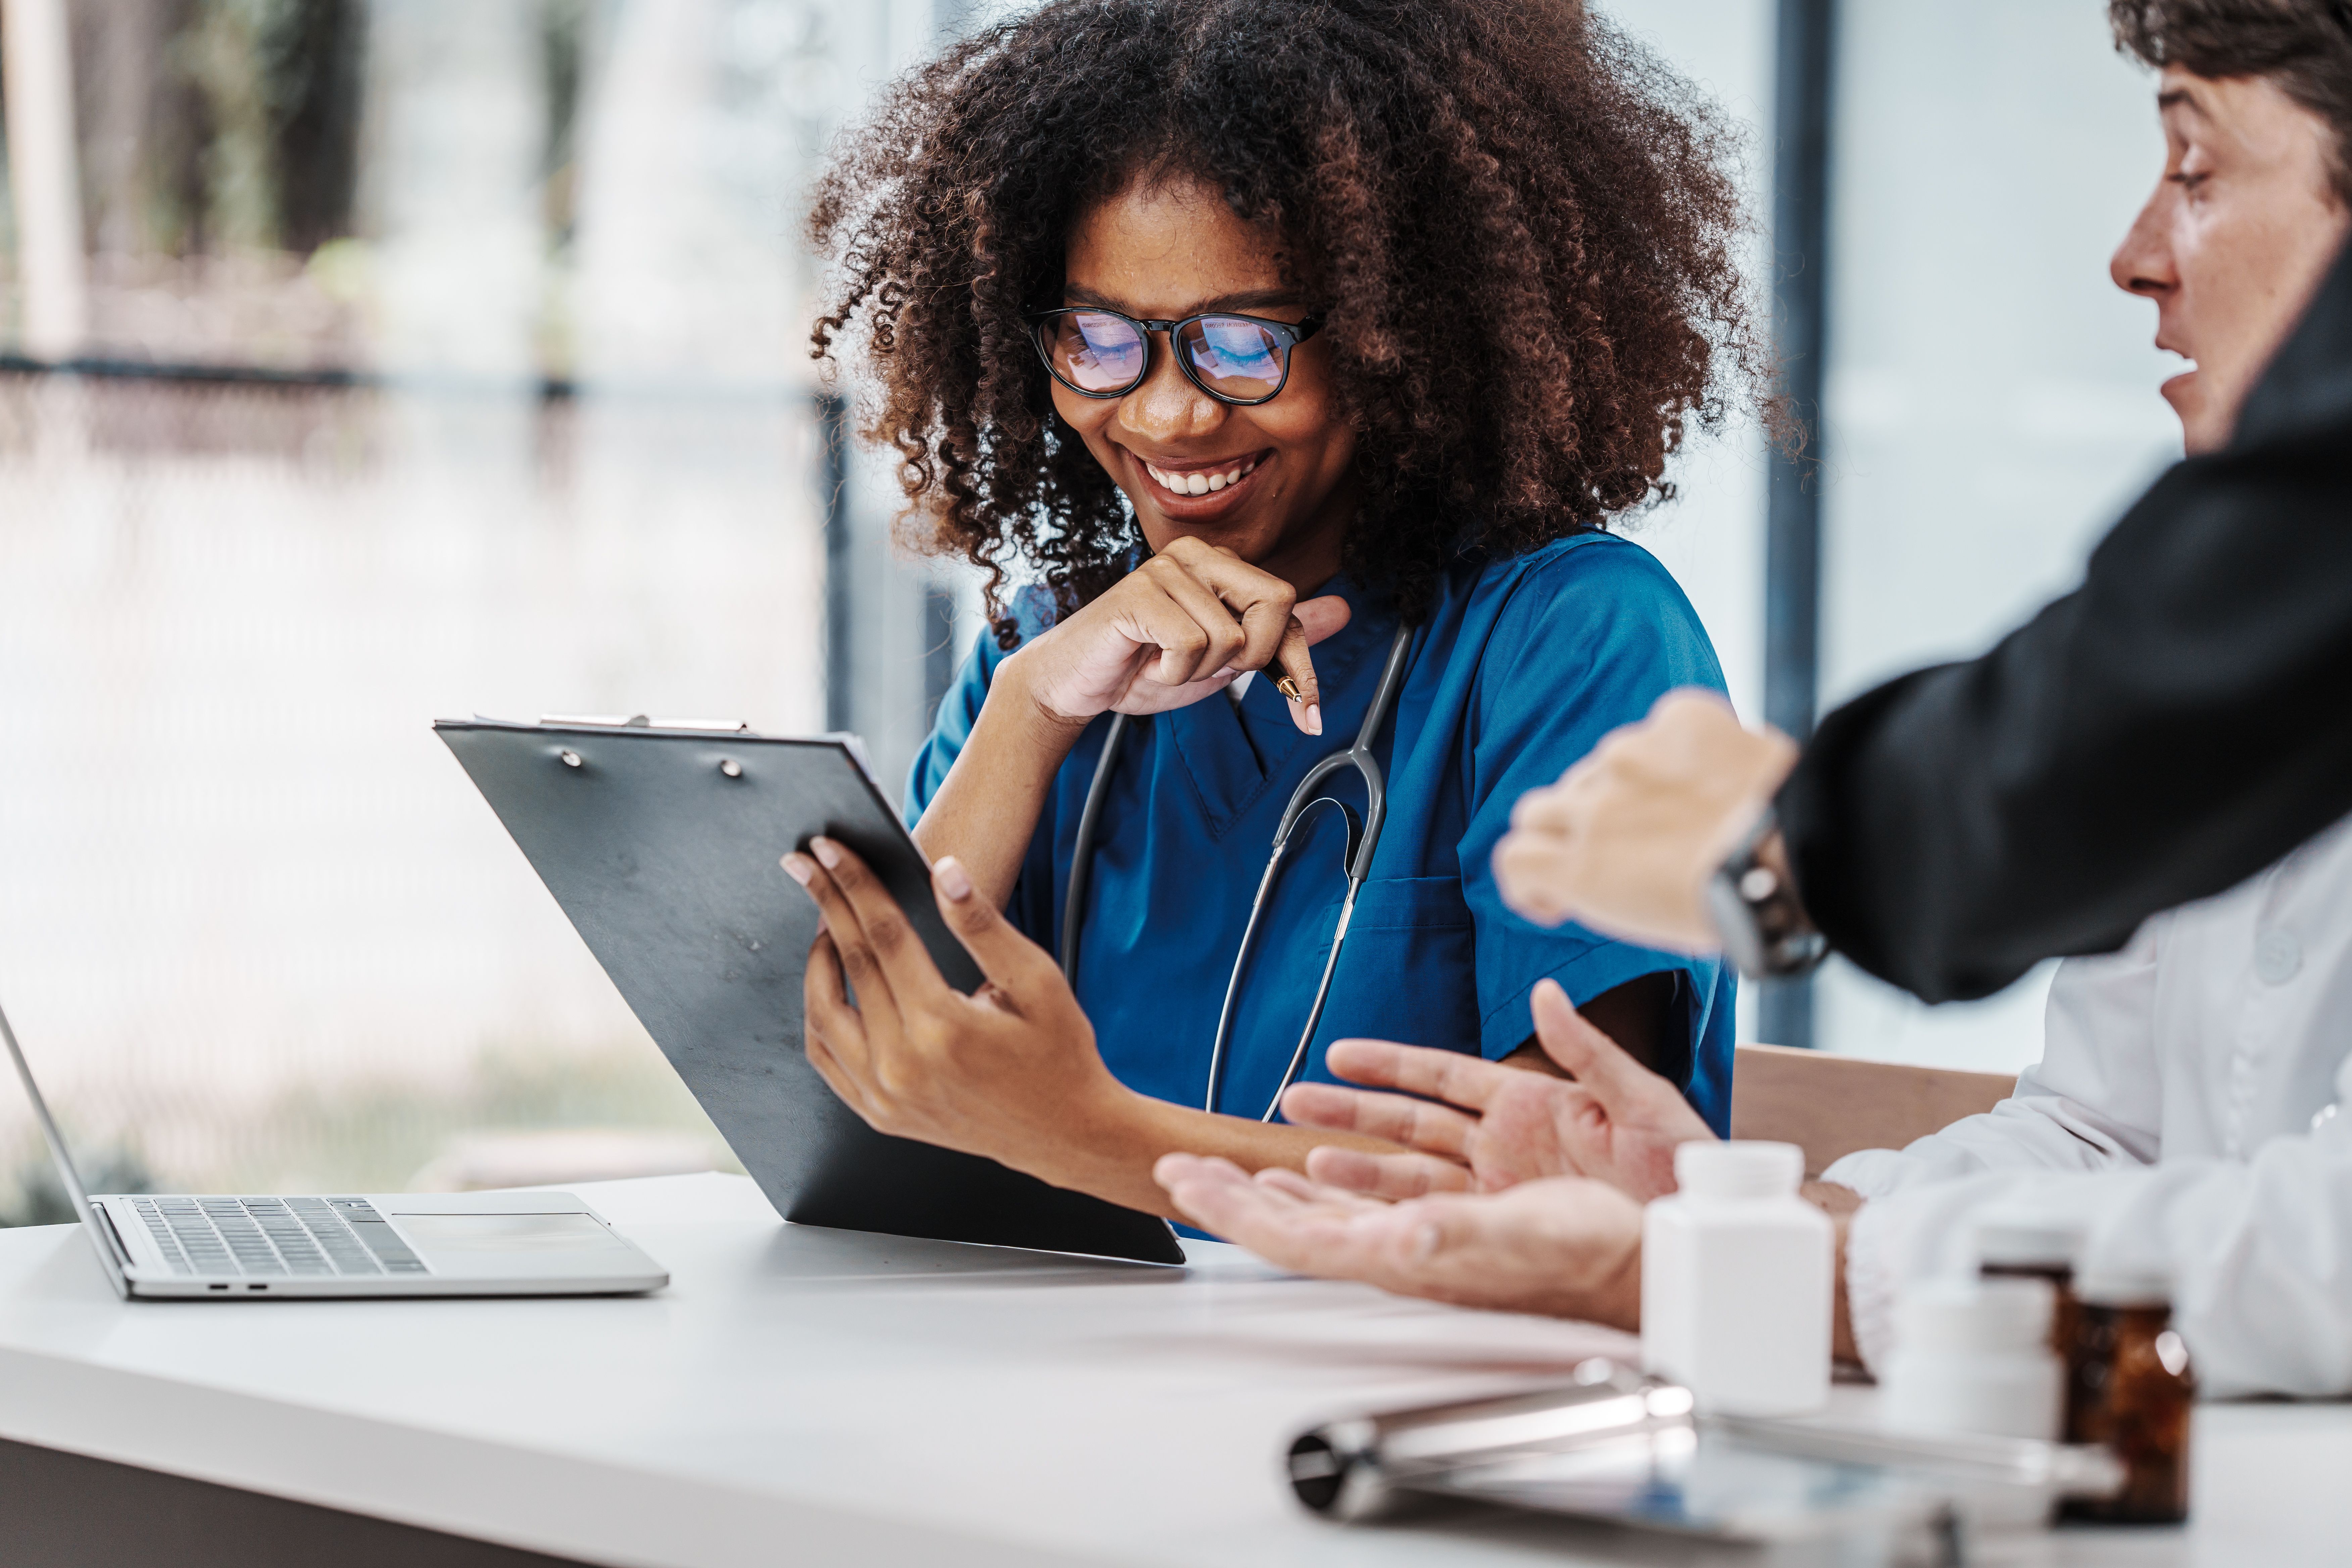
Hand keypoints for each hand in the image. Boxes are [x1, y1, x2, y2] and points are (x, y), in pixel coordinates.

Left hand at [786, 838, 1137, 1179]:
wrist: (1063, 1133)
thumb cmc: (1057, 1054)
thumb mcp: (1035, 982)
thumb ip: (982, 926)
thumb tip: (943, 871)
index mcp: (943, 1026)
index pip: (885, 935)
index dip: (855, 884)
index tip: (829, 849)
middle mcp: (904, 1065)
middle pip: (851, 964)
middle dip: (827, 903)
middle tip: (804, 863)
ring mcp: (886, 1096)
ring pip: (823, 1013)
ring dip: (817, 960)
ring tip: (826, 922)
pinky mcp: (879, 1115)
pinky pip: (827, 1058)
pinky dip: (818, 1015)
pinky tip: (829, 985)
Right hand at [1007, 535, 1349, 735]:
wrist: (1077, 686)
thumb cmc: (1146, 668)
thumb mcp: (1226, 660)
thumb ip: (1280, 636)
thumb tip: (1341, 610)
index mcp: (1221, 564)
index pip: (1288, 607)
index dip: (1302, 668)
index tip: (1307, 717)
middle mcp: (1197, 555)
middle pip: (1277, 602)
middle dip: (1253, 657)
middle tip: (1211, 671)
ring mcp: (1166, 569)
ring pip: (1230, 637)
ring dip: (1200, 672)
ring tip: (1164, 663)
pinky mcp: (1139, 593)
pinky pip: (1190, 645)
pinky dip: (1173, 672)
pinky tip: (1148, 663)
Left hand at [1155, 1156, 1643, 1327]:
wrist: (1631, 1257)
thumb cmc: (1582, 1255)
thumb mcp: (1522, 1235)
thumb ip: (1461, 1233)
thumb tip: (1407, 1232)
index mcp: (1403, 1255)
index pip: (1295, 1238)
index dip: (1236, 1212)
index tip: (1185, 1183)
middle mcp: (1401, 1243)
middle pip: (1295, 1223)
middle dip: (1233, 1198)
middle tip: (1178, 1171)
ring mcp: (1421, 1222)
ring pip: (1327, 1204)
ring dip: (1275, 1186)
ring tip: (1228, 1169)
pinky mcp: (1447, 1199)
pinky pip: (1370, 1187)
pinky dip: (1334, 1173)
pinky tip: (1315, 1161)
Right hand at [1281, 978, 1712, 1202]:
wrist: (1706, 1240)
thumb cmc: (1685, 1173)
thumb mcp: (1643, 1102)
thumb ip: (1587, 1048)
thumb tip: (1548, 993)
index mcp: (1534, 1105)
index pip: (1444, 1076)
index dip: (1390, 1063)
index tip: (1341, 1054)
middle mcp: (1507, 1145)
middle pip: (1411, 1124)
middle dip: (1352, 1113)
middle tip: (1295, 1101)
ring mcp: (1502, 1187)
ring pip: (1412, 1171)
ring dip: (1359, 1164)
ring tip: (1304, 1162)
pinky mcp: (1506, 1226)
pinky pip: (1438, 1214)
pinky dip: (1392, 1209)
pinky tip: (1352, 1207)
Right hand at [1493, 689, 1798, 950]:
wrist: (1800, 854)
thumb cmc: (1735, 906)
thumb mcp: (1646, 924)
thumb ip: (1601, 885)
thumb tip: (1596, 866)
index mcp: (1581, 868)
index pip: (1513, 856)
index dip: (1527, 875)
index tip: (1555, 889)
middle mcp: (1592, 805)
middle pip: (1539, 807)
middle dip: (1565, 828)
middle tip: (1614, 848)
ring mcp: (1631, 754)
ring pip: (1601, 766)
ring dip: (1625, 788)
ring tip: (1681, 814)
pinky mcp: (1677, 719)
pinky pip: (1660, 728)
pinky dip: (1676, 748)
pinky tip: (1711, 776)